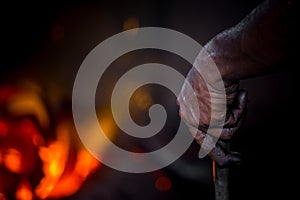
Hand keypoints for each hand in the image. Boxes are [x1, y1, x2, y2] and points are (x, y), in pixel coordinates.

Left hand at [177, 49, 247, 165]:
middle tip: (237, 160)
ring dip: (238, 117)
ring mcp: (197, 119)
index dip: (209, 139)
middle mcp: (188, 114)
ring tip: (238, 97)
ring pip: (224, 134)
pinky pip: (230, 129)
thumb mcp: (213, 88)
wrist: (215, 63)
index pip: (197, 127)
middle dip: (223, 155)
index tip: (220, 149)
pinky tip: (238, 95)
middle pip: (205, 142)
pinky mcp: (207, 122)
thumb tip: (223, 118)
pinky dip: (240, 113)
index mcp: (187, 104)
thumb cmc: (216, 69)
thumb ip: (214, 105)